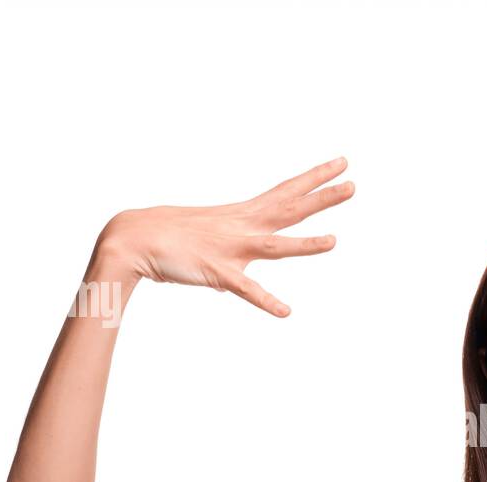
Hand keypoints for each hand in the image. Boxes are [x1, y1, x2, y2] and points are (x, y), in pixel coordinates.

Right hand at [95, 156, 354, 316]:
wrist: (134, 237)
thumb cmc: (172, 236)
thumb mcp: (213, 236)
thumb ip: (234, 251)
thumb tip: (241, 271)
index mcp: (243, 214)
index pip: (287, 192)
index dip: (315, 179)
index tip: (341, 165)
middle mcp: (242, 226)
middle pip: (290, 210)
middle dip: (322, 198)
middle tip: (352, 185)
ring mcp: (231, 249)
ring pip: (275, 247)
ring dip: (304, 245)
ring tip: (334, 241)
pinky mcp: (217, 273)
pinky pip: (246, 290)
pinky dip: (265, 301)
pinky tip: (285, 312)